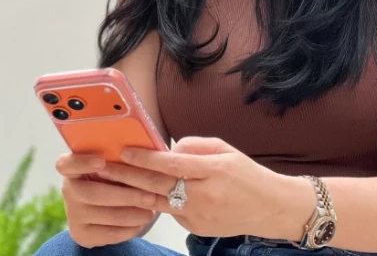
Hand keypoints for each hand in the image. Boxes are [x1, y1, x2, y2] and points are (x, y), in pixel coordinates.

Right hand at [55, 152, 158, 247]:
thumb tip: (140, 148)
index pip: (65, 164)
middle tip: (149, 195)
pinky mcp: (81, 235)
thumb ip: (115, 154)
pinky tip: (141, 221)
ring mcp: (73, 214)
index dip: (82, 163)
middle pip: (93, 194)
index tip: (102, 161)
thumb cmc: (112, 173)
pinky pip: (108, 234)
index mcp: (71, 168)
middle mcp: (68, 190)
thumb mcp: (110, 161)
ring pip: (105, 216)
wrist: (101, 206)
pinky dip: (128, 229)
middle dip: (125, 195)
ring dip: (132, 213)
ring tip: (151, 208)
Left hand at [95, 136, 306, 238]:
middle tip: (105, 166)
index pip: (171, 164)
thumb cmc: (247, 174)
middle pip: (158, 185)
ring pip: (158, 202)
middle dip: (128, 175)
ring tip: (113, 180)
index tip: (125, 150)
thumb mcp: (225, 149)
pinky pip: (171, 212)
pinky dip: (158, 201)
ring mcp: (198, 216)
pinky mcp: (195, 230)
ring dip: (134, 191)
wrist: (271, 208)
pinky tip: (143, 191)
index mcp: (212, 171)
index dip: (145, 157)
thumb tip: (169, 148)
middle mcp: (203, 196)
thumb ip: (195, 146)